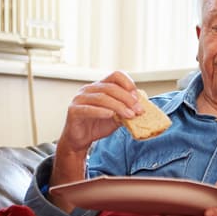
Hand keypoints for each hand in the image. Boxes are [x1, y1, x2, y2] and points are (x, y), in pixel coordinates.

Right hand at [48, 71, 144, 211]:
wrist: (80, 140)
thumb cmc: (97, 125)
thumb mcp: (117, 117)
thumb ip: (126, 110)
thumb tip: (142, 108)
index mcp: (100, 86)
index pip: (115, 76)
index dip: (128, 83)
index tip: (138, 97)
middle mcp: (89, 89)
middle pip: (110, 87)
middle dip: (127, 98)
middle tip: (138, 110)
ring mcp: (80, 99)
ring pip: (101, 97)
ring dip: (118, 106)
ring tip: (129, 115)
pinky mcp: (73, 110)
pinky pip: (89, 108)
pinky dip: (101, 111)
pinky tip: (111, 115)